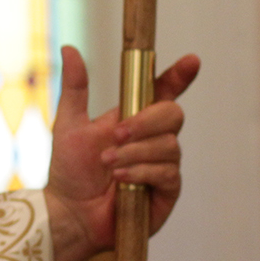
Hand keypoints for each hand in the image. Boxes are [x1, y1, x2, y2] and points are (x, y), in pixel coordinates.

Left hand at [44, 44, 199, 260]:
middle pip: (173, 114)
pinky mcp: (167, 192)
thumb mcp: (68, 124)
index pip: (163, 92)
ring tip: (108, 164)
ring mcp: (163, 166)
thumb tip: (69, 48)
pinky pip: (167, 173)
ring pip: (169, 145)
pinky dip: (141, 172)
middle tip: (116, 134)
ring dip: (135, 153)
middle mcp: (153, 140)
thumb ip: (75, 88)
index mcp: (134, 120)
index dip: (179, 77)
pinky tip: (120, 179)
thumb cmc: (69, 170)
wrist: (68, 212)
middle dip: (145, 122)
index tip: (191, 61)